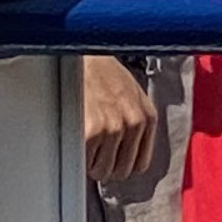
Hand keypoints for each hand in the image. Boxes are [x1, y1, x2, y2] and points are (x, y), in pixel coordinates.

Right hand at [81, 56, 161, 193]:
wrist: (82, 50)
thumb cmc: (102, 70)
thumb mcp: (131, 95)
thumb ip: (133, 122)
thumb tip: (123, 153)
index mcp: (148, 117)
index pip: (140, 164)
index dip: (121, 164)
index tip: (109, 161)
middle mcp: (135, 124)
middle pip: (121, 171)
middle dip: (104, 165)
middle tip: (91, 151)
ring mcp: (114, 128)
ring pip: (102, 171)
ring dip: (89, 162)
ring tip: (82, 140)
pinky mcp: (92, 131)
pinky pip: (84, 162)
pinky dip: (76, 156)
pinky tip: (74, 137)